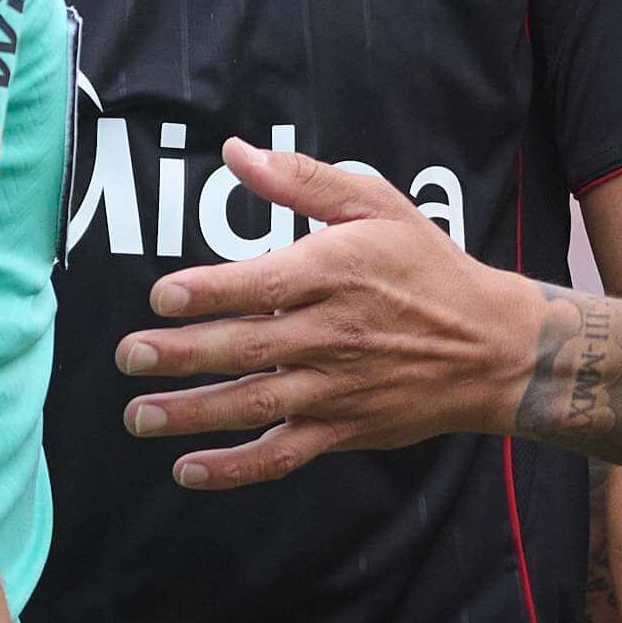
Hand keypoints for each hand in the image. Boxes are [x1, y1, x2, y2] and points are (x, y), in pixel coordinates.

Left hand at [115, 139, 549, 486]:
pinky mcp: (343, 429)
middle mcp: (333, 333)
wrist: (493, 347)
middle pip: (247, 347)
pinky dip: (236, 468)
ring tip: (139, 415)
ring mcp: (336, 388)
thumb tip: (236, 152)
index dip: (209, 292)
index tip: (163, 296)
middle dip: (183, 354)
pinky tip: (188, 470)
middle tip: (128, 355)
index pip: (262, 285)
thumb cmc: (427, 266)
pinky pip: (283, 453)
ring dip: (193, 413)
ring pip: (255, 405)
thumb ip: (302, 180)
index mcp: (336, 273)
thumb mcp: (376, 205)